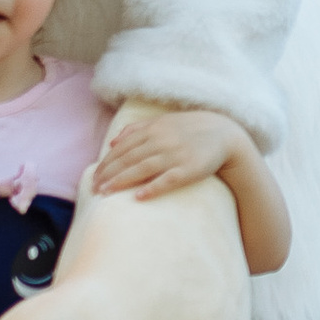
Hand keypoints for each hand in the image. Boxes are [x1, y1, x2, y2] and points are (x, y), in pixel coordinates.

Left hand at [91, 104, 250, 203]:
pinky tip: (139, 197)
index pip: (123, 148)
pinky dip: (153, 188)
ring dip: (122, 181)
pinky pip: (168, 180)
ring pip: (142, 168)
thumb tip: (112, 143)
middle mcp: (162, 141)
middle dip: (109, 174)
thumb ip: (137, 129)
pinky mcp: (189, 169)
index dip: (107, 163)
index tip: (94, 177)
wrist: (225, 135)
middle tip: (94, 188)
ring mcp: (175, 155)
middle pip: (128, 159)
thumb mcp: (163, 122)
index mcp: (153, 129)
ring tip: (106, 192)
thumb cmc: (190, 130)